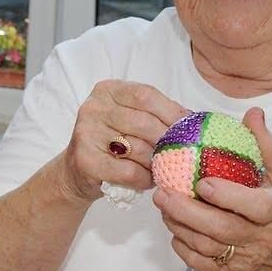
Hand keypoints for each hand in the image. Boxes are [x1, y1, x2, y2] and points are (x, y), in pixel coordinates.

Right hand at [59, 81, 189, 202]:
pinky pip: (128, 171)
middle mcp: (94, 108)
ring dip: (157, 163)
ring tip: (162, 168)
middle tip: (181, 153)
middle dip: (167, 141)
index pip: (145, 96)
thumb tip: (194, 121)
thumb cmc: (113, 144)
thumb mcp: (130, 119)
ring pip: (139, 149)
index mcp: (108, 91)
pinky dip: (144, 178)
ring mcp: (86, 133)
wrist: (77, 172)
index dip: (172, 111)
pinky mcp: (86, 160)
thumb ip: (156, 115)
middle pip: (144, 122)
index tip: (190, 127)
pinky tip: (147, 179)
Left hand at [151, 108, 271, 270]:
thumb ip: (266, 147)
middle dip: (187, 212)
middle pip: (220, 229)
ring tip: (163, 204)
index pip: (253, 207)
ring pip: (205, 246)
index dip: (226, 196)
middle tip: (161, 192)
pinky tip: (174, 228)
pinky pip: (200, 262)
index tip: (201, 182)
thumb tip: (252, 113)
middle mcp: (262, 238)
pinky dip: (182, 246)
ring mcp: (246, 260)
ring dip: (178, 226)